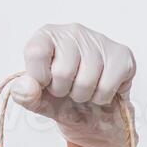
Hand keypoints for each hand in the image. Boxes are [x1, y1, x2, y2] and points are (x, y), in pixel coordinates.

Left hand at [11, 23, 136, 146]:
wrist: (94, 115)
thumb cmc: (62, 100)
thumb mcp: (37, 100)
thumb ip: (24, 94)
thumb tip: (24, 86)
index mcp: (46, 36)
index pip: (36, 53)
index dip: (40, 78)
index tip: (45, 82)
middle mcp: (72, 31)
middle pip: (62, 72)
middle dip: (63, 91)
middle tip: (67, 88)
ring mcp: (99, 40)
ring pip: (86, 81)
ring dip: (83, 96)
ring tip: (84, 89)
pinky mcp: (122, 54)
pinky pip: (107, 87)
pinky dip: (102, 97)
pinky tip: (101, 88)